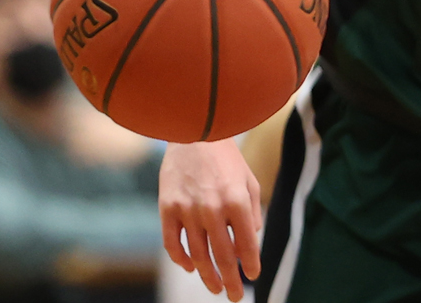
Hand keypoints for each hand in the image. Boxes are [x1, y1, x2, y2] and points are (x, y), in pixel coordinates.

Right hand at [160, 140, 261, 298]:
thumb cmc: (226, 159)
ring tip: (216, 288)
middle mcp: (213, 209)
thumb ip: (252, 210)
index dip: (251, 264)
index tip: (253, 276)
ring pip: (198, 255)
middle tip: (235, 296)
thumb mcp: (249, 180)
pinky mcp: (167, 209)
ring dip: (207, 276)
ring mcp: (188, 210)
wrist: (194, 133)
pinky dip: (182, 259)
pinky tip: (191, 267)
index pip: (247, 243)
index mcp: (237, 200)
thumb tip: (251, 240)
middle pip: (222, 256)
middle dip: (230, 280)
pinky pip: (173, 243)